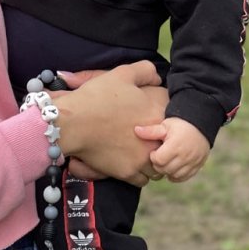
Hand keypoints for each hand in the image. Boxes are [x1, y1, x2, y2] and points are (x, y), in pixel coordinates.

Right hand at [54, 61, 166, 186]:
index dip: (162, 113)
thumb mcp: (122, 73)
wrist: (73, 123)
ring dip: (152, 158)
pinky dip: (138, 172)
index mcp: (157, 112)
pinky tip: (129, 161)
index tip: (151, 113)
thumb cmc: (97, 96)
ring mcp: (143, 157)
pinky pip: (143, 178)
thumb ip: (145, 71)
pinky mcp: (129, 172)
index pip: (175, 116)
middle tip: (147, 133)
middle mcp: (156, 138)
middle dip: (161, 139)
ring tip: (139, 150)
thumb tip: (158, 78)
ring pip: (158, 164)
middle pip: (169, 143)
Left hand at [135, 116, 209, 182]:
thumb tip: (136, 130)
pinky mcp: (197, 166)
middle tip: (158, 156)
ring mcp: (192, 163)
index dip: (153, 157)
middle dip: (159, 165)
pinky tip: (172, 167)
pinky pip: (184, 177)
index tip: (154, 151)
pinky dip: (176, 175)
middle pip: (165, 169)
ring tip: (165, 161)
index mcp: (175, 146)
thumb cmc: (180, 124)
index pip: (158, 161)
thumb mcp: (165, 125)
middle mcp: (185, 156)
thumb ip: (151, 131)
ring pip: (174, 175)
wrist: (200, 125)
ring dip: (167, 171)